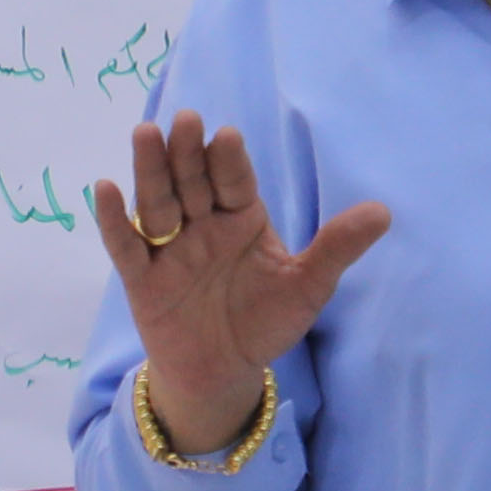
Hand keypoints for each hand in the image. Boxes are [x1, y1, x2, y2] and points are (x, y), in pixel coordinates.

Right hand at [88, 114, 392, 458]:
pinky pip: (125, 245)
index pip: (234, 181)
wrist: (224, 371)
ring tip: (145, 134)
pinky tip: (106, 189)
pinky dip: (114, 220)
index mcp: (240, 217)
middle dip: (186, 152)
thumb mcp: (308, 287)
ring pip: (157, 202)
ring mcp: (168, 248)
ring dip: (150, 170)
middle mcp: (201, 224)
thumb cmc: (264, 321)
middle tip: (185, 120)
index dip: (228, 161)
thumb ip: (337, 248)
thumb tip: (384, 212)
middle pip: (191, 181)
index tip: (227, 136)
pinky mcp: (142, 278)